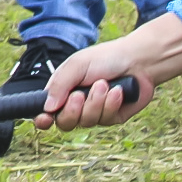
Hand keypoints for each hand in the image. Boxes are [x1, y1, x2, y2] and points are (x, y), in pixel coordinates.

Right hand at [37, 17, 181, 129]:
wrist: (139, 61)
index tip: (44, 119)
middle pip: (65, 123)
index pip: (47, 110)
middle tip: (80, 95)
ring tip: (105, 85)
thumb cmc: (106, 58)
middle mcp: (77, 104)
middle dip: (73, 110)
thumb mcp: (77, 65)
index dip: (43, 118)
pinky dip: (111, 104)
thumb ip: (59, 84)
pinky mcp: (111, 117)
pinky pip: (105, 120)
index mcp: (63, 90)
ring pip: (86, 122)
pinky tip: (118, 92)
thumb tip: (47, 107)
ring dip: (96, 102)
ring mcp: (94, 112)